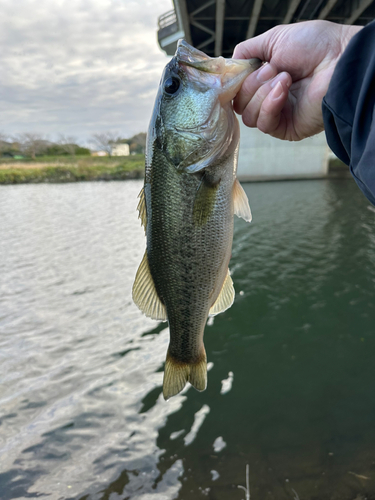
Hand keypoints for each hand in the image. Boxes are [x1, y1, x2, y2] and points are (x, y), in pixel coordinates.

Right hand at [233, 21, 361, 140]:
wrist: (339, 59)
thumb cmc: (314, 46)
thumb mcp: (274, 39)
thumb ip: (248, 50)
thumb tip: (230, 64)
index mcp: (265, 80)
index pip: (237, 90)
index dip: (236, 82)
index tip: (241, 70)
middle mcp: (269, 99)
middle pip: (239, 104)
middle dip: (252, 84)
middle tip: (274, 69)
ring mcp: (278, 115)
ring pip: (248, 116)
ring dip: (263, 93)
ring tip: (285, 77)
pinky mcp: (286, 129)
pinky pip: (264, 124)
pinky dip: (270, 105)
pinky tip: (284, 89)